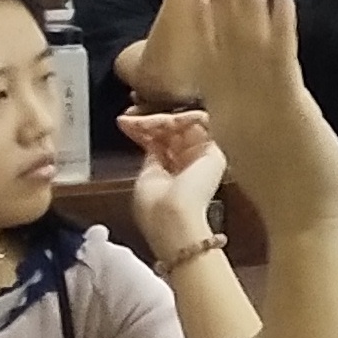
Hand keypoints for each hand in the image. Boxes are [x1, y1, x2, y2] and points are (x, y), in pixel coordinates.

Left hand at [120, 107, 228, 247]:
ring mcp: (203, 158)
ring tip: (142, 123)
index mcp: (173, 176)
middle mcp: (190, 166)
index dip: (143, 130)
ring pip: (181, 127)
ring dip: (158, 121)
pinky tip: (160, 121)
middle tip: (129, 119)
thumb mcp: (147, 177)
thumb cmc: (155, 209)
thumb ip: (152, 157)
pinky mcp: (214, 153)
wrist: (173, 218)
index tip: (124, 122)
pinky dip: (178, 119)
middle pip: (170, 133)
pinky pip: (197, 125)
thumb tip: (148, 137)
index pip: (161, 144)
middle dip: (148, 123)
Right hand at [179, 0, 337, 228]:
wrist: (305, 224)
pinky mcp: (289, 106)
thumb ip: (258, 118)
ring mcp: (259, 104)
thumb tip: (266, 100)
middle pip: (223, 40)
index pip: (211, 58)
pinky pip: (282, 59)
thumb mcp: (262, 147)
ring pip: (248, 42)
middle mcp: (236, 104)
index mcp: (227, 114)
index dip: (204, 22)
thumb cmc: (291, 194)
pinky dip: (280, 27)